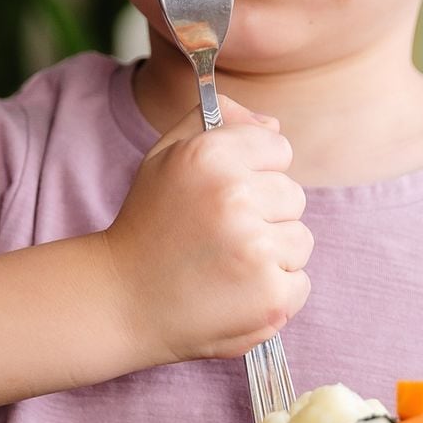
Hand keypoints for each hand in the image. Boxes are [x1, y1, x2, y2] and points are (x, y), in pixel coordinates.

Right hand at [101, 96, 312, 364]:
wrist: (122, 301)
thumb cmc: (149, 224)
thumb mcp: (166, 157)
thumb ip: (214, 122)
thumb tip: (272, 123)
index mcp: (210, 155)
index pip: (279, 148)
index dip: (255, 172)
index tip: (227, 193)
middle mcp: (234, 196)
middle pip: (293, 195)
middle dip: (265, 214)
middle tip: (220, 235)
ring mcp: (255, 248)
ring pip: (300, 239)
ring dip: (271, 254)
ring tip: (226, 264)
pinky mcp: (270, 295)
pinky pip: (299, 282)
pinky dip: (272, 292)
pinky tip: (233, 291)